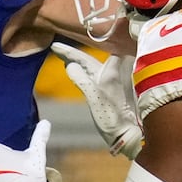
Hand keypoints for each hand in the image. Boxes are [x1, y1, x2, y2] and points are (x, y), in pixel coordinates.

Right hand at [52, 41, 140, 155]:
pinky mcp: (107, 92)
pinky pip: (92, 74)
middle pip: (88, 59)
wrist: (126, 134)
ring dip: (77, 60)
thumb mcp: (94, 99)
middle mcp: (110, 75)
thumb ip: (82, 80)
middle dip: (72, 54)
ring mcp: (109, 83)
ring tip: (63, 56)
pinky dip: (83, 70)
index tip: (55, 46)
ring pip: (91, 65)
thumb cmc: (112, 119)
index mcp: (108, 73)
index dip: (71, 51)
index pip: (86, 57)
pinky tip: (76, 70)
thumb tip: (70, 65)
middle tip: (56, 48)